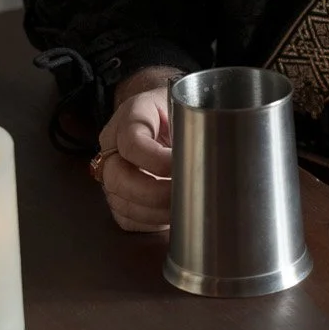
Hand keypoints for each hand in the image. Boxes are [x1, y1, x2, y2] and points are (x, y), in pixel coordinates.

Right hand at [95, 66, 181, 231]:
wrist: (166, 118)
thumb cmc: (180, 110)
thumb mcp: (187, 106)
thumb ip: (195, 123)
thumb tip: (217, 154)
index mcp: (130, 116)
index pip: (132, 142)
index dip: (157, 161)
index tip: (185, 167)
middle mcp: (113, 146)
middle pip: (118, 178)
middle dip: (155, 194)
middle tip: (188, 195)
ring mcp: (111, 173)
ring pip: (121, 202)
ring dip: (155, 212)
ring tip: (187, 208)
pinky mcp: (117, 196)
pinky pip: (126, 218)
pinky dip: (150, 223)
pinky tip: (172, 217)